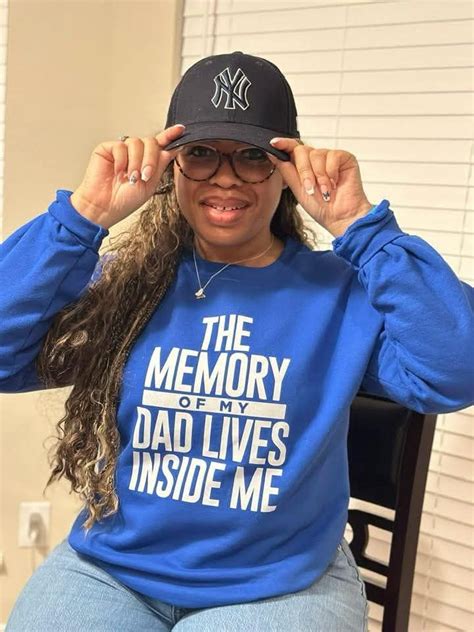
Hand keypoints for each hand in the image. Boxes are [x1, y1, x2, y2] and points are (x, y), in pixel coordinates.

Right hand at [70, 124, 185, 229]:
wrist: (105, 208)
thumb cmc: (124, 201)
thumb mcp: (149, 185)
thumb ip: (159, 166)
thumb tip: (169, 150)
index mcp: (147, 162)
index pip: (160, 146)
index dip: (170, 136)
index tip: (180, 129)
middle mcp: (135, 154)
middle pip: (151, 142)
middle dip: (151, 159)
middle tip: (145, 175)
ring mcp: (122, 150)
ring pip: (136, 143)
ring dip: (136, 162)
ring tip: (131, 177)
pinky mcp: (107, 149)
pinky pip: (120, 146)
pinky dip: (121, 160)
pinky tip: (118, 171)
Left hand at [268, 139, 372, 237]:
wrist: (339, 217)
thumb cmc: (321, 208)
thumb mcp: (298, 189)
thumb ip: (287, 171)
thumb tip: (273, 155)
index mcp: (304, 166)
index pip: (292, 149)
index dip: (284, 144)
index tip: (274, 143)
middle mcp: (316, 160)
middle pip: (302, 151)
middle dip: (304, 171)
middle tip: (310, 188)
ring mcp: (330, 157)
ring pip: (316, 154)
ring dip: (319, 176)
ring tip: (325, 191)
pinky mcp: (345, 158)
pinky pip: (332, 156)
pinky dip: (331, 173)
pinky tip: (335, 184)